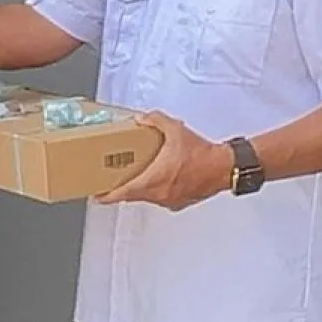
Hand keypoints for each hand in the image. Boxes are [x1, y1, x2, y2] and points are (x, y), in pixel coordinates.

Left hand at [96, 112, 231, 210]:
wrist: (224, 168)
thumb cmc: (202, 154)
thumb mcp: (175, 130)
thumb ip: (155, 121)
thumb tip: (141, 119)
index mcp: (154, 179)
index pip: (123, 193)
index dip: (107, 196)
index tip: (96, 196)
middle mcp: (159, 193)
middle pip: (132, 196)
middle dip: (119, 191)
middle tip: (109, 184)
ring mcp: (169, 200)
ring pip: (146, 198)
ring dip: (138, 190)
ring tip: (132, 178)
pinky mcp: (179, 202)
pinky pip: (160, 198)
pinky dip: (155, 190)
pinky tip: (157, 179)